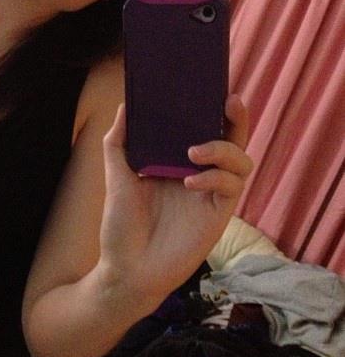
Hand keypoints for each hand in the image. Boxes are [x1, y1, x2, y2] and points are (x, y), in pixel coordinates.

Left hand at [98, 94, 252, 301]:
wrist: (127, 268)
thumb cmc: (121, 224)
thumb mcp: (116, 176)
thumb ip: (119, 141)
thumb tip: (124, 106)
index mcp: (175, 161)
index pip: (200, 129)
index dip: (210, 109)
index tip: (211, 87)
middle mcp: (198, 173)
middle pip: (230, 139)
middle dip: (235, 119)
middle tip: (229, 100)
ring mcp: (210, 194)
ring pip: (241, 160)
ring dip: (223, 149)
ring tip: (194, 151)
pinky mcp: (218, 215)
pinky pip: (232, 187)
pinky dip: (216, 178)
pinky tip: (191, 181)